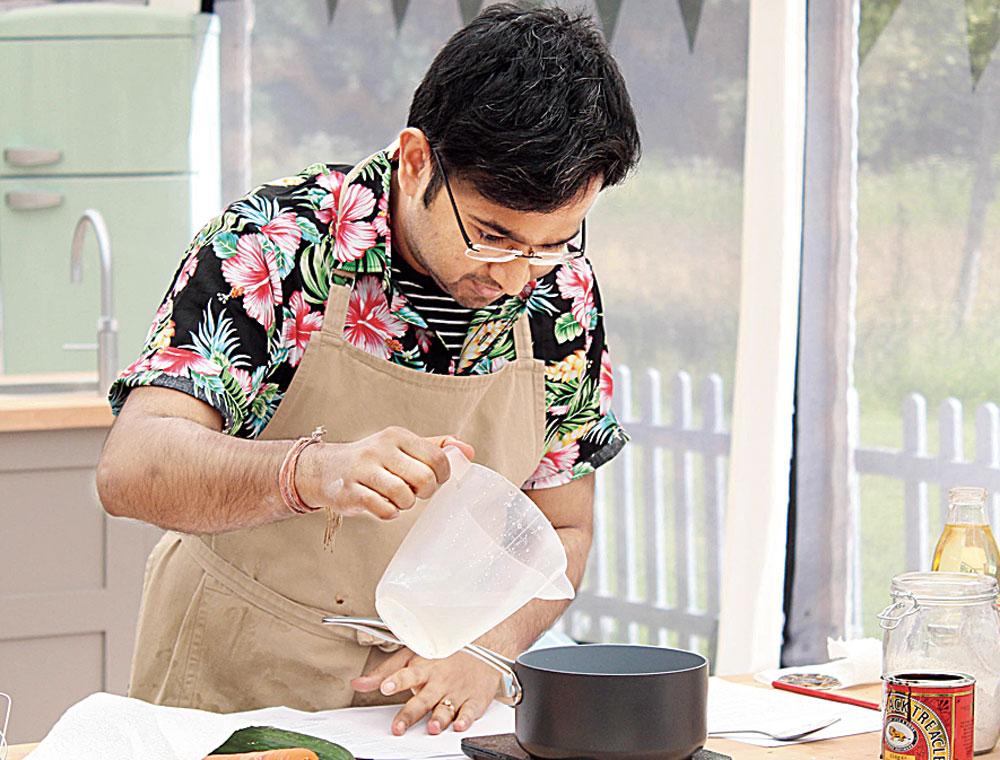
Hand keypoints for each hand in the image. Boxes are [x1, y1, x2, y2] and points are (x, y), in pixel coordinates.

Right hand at [297, 428, 473, 519]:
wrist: (325, 469)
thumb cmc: (373, 461)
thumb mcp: (403, 447)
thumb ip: (436, 447)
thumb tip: (467, 451)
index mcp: (397, 436)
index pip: (437, 458)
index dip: (442, 475)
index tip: (433, 479)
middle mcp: (380, 449)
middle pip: (424, 479)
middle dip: (424, 492)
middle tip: (414, 492)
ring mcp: (363, 470)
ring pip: (404, 496)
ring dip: (405, 504)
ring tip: (396, 498)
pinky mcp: (351, 492)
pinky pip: (384, 509)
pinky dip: (388, 513)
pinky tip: (382, 505)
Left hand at [351, 648, 500, 734]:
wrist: (484, 644)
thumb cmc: (444, 652)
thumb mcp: (412, 654)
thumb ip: (385, 671)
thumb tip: (358, 683)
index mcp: (424, 668)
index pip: (406, 674)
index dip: (396, 681)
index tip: (385, 686)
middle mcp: (439, 681)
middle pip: (423, 700)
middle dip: (410, 713)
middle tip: (399, 727)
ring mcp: (457, 691)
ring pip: (446, 708)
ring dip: (439, 719)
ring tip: (432, 729)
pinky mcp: (474, 700)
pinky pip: (470, 711)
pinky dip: (466, 719)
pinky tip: (460, 725)